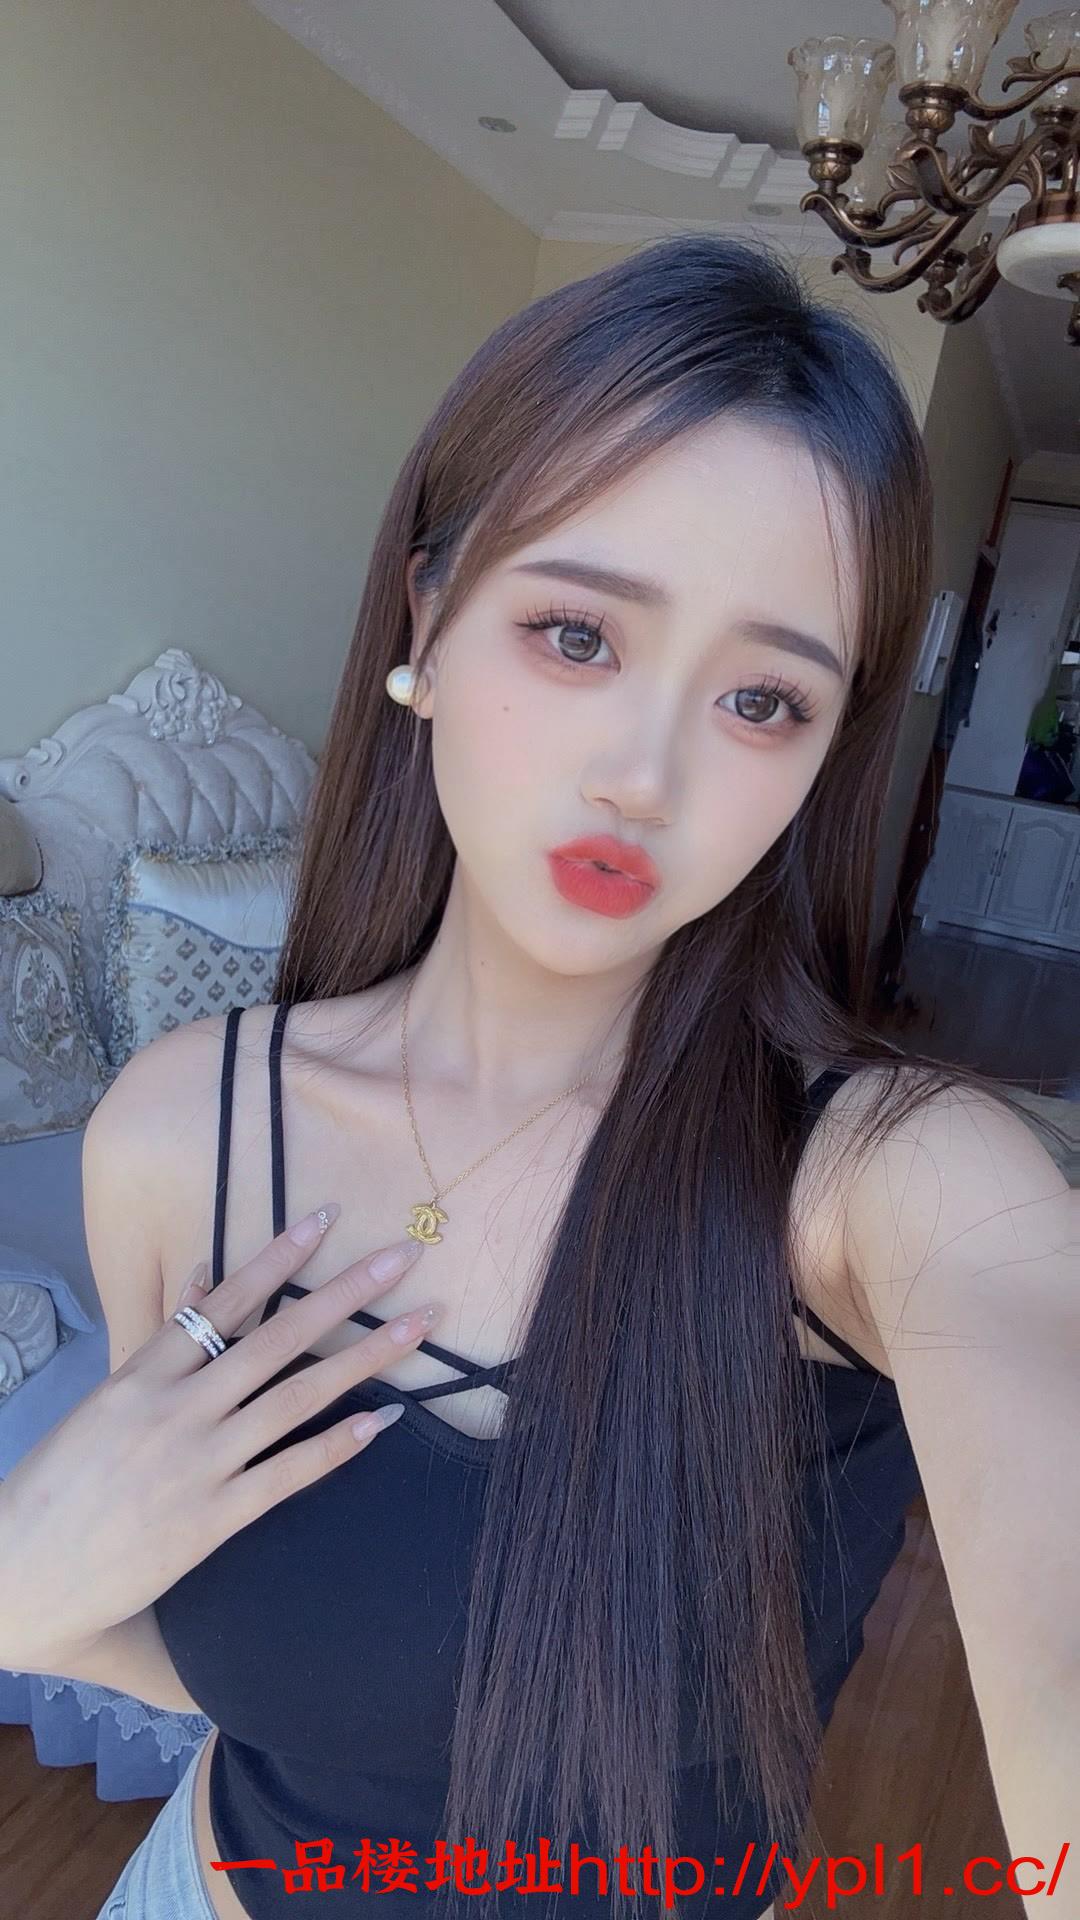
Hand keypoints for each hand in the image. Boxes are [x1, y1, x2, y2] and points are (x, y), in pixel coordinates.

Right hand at [0, 1207, 441, 1669]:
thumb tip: (208, 1274)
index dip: (278, 1259)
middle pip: (277, 1339)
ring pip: (296, 1398)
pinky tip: (380, 1422)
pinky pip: (286, 1474)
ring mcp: (196, 1464)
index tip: (326, 1220)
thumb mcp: (105, 1399)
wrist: (18, 1573)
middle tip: (403, 1256)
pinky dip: (335, 1446)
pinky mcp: (210, 1520)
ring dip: (365, 1359)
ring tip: (419, 1326)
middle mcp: (175, 1410)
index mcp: (142, 1374)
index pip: (223, 1302)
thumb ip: (164, 1340)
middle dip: (347, 1295)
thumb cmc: (58, 1484)